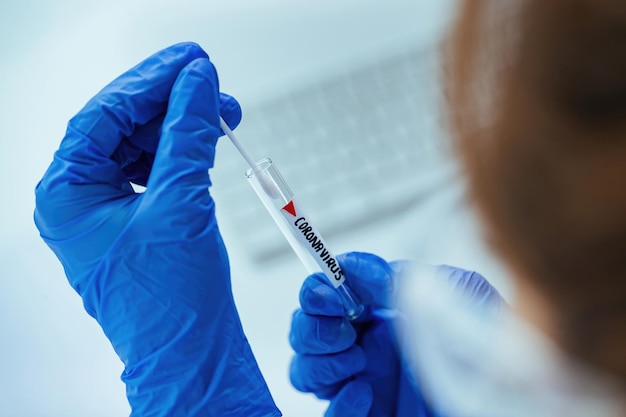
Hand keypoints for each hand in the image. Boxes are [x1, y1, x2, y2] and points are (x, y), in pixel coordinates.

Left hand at [35, 43, 279, 416]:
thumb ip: (188, 132)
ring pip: (139, 147)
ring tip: (222, 116)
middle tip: (212, 85)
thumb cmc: (172, 298)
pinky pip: (153, 172)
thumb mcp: (182, 202)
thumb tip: (198, 81)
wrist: (190, 353)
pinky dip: (182, 155)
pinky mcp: (133, 222)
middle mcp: (78, 200)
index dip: (151, 81)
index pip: (104, 113)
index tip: (191, 61)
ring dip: (181, 129)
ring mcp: (105, 212)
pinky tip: (207, 146)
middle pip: (121, 126)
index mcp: (67, 194)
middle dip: (171, 104)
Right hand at [288, 252, 503, 416]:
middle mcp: (365, 345)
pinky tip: (365, 392)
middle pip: (305, 331)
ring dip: (319, 362)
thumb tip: (355, 265)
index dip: (317, 289)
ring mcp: (362, 382)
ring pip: (304, 370)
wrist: (512, 397)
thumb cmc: (496, 343)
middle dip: (313, 326)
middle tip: (345, 328)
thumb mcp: (461, 291)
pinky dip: (339, 403)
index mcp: (380, 311)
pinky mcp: (368, 415)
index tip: (329, 288)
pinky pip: (330, 414)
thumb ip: (406, 276)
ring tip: (357, 360)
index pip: (326, 294)